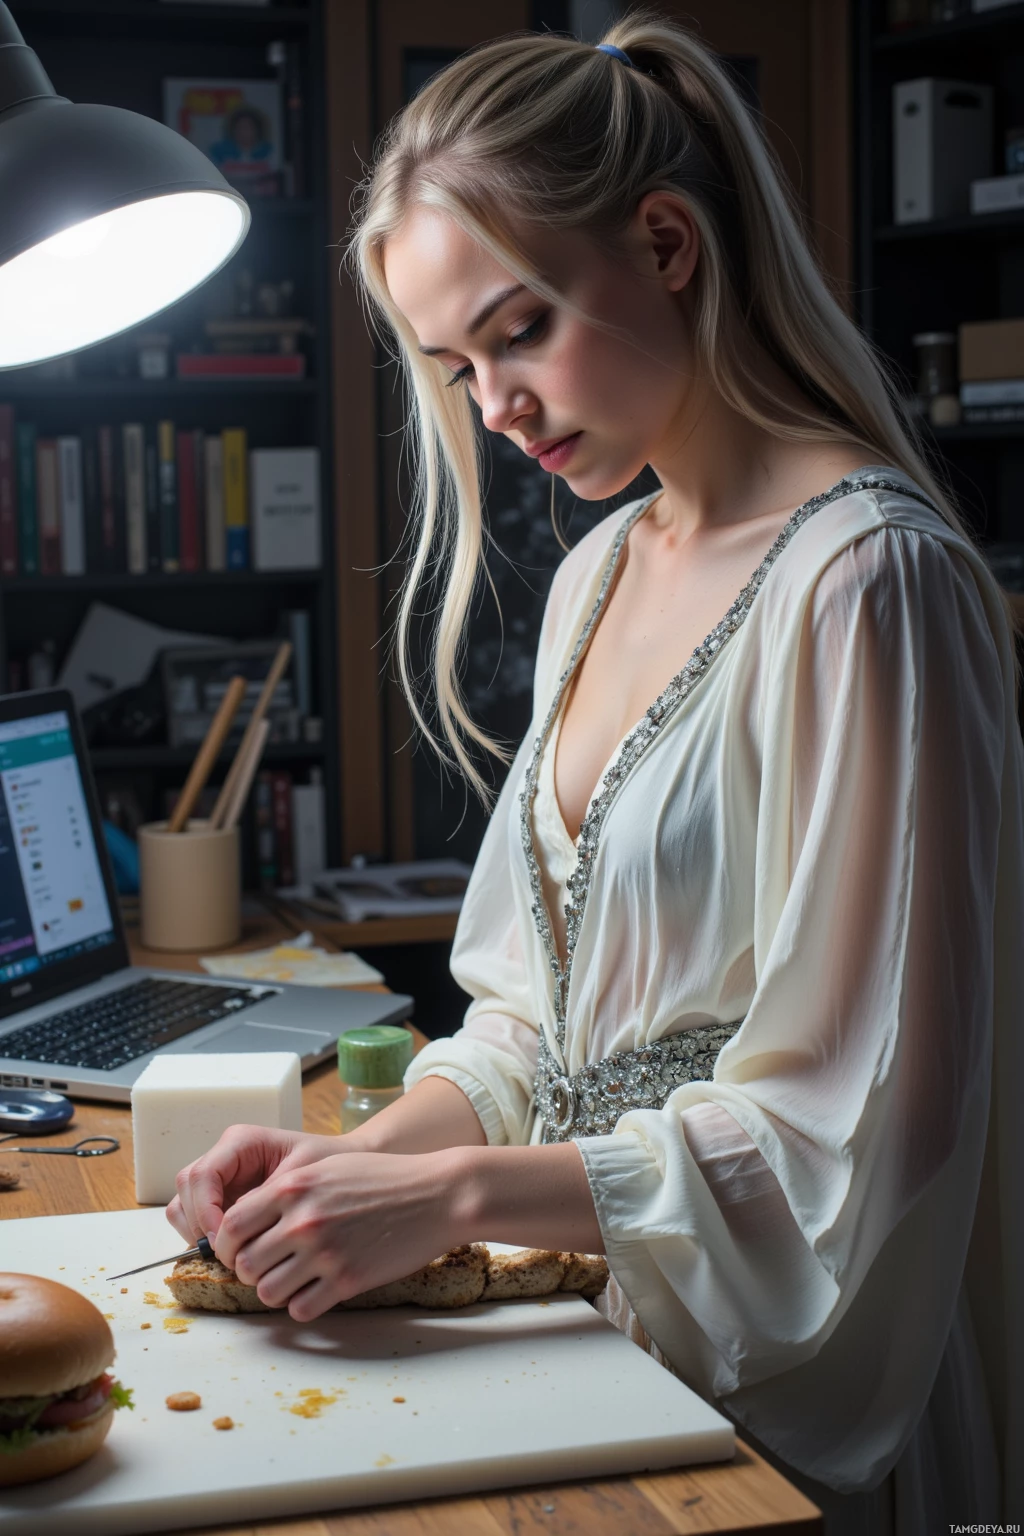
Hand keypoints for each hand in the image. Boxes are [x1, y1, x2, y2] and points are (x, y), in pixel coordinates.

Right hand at [166, 1125, 346, 1247]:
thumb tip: (234, 1224)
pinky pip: (195, 1217)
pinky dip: (204, 1236)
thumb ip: (267, 1196)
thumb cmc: (326, 1165)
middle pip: (187, 1187)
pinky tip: (232, 1250)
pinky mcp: (221, 1197)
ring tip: (227, 1252)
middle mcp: (224, 1156)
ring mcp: (220, 1177)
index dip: (204, 1209)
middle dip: (198, 1223)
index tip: (223, 1239)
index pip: (203, 1174)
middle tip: (225, 1252)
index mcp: (240, 1142)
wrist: (341, 1166)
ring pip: (184, 1202)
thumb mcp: (303, 1177)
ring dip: (196, 1231)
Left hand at [211, 1147, 470, 1321]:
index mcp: (292, 1187)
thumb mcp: (326, 1169)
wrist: (435, 1195)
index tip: (239, 1250)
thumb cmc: (381, 1179)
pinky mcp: (346, 1280)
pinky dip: (303, 1305)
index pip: (230, 1226)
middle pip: (243, 1263)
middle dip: (251, 1270)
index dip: (226, 1244)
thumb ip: (285, 1193)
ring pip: (267, 1292)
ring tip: (295, 1280)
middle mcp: (302, 1220)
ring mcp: (324, 1252)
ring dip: (276, 1290)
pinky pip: (300, 1309)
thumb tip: (245, 1224)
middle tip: (269, 1267)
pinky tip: (318, 1291)